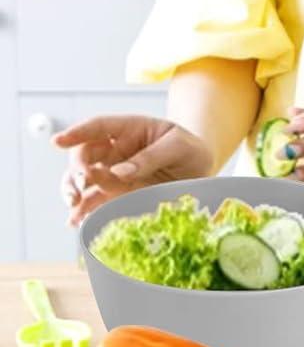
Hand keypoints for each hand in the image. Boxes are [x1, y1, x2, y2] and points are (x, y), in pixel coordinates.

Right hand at [54, 115, 212, 227]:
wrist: (201, 174)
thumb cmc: (190, 151)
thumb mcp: (179, 146)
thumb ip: (151, 156)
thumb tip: (119, 172)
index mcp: (130, 129)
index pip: (99, 126)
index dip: (78, 132)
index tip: (58, 141)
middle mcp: (115, 151)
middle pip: (84, 155)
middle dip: (78, 168)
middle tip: (84, 182)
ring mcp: (113, 174)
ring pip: (82, 179)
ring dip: (73, 191)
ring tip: (75, 205)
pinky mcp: (116, 195)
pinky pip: (94, 200)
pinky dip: (83, 210)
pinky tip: (77, 220)